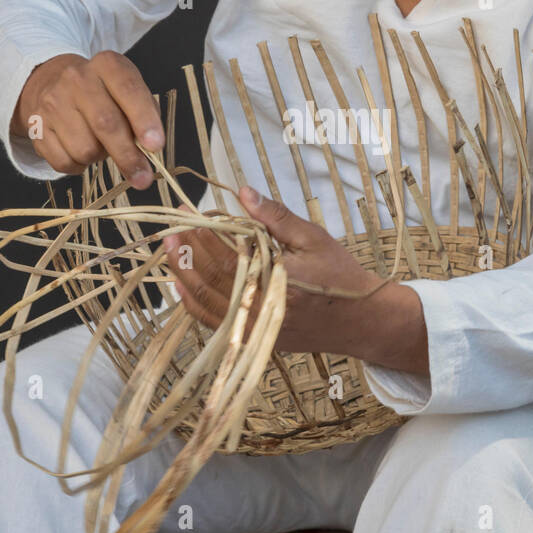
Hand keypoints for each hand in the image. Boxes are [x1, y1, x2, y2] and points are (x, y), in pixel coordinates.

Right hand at [11, 51, 164, 188]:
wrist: (52, 84)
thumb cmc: (104, 94)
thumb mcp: (129, 91)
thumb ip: (146, 114)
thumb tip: (149, 149)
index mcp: (106, 65)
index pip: (129, 90)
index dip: (144, 120)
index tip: (155, 146)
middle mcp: (76, 78)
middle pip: (105, 124)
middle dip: (128, 156)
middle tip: (143, 178)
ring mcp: (52, 102)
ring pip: (84, 149)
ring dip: (99, 158)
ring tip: (100, 144)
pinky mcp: (35, 126)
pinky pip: (64, 162)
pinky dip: (78, 166)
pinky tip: (80, 150)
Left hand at [163, 187, 389, 355]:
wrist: (361, 320)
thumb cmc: (340, 276)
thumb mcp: (313, 238)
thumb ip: (275, 217)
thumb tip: (243, 193)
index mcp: (277, 281)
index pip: (227, 254)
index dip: (202, 232)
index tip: (186, 211)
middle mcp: (262, 310)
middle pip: (210, 278)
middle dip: (187, 250)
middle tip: (172, 226)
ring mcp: (257, 329)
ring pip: (207, 302)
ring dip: (184, 274)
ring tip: (171, 248)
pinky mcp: (255, 339)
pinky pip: (215, 323)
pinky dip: (194, 303)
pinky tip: (181, 284)